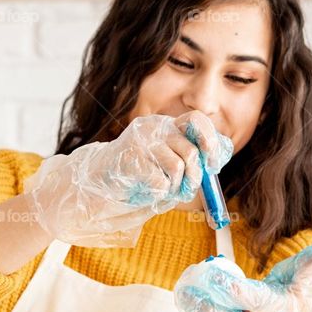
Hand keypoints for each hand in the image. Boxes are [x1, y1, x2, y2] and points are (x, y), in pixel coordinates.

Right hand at [24, 112, 232, 246]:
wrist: (97, 183)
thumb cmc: (136, 176)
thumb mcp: (164, 162)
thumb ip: (187, 159)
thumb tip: (213, 163)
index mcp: (164, 125)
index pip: (196, 119)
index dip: (209, 139)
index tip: (211, 162)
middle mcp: (154, 127)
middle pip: (191, 149)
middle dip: (195, 176)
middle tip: (187, 189)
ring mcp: (141, 141)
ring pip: (178, 166)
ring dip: (177, 186)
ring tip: (165, 189)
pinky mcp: (131, 158)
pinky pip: (161, 180)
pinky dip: (160, 192)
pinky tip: (150, 190)